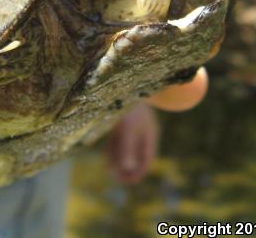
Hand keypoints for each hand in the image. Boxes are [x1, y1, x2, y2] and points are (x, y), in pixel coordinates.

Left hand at [107, 68, 207, 183]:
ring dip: (118, 157)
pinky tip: (106, 154)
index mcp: (149, 132)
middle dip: (127, 166)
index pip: (147, 157)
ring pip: (126, 145)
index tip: (127, 180)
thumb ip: (126, 149)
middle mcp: (141, 128)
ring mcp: (131, 121)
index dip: (139, 171)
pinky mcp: (120, 115)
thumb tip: (126, 169)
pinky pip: (118, 136)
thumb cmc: (128, 103)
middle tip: (117, 176)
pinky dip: (113, 147)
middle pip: (136, 152)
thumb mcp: (128, 127)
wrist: (124, 76)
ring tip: (110, 168)